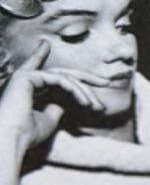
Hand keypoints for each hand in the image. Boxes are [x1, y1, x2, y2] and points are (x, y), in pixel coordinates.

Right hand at [0, 42, 104, 169]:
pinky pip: (60, 79)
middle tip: (106, 82)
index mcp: (22, 90)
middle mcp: (20, 81)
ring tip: (97, 106)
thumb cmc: (26, 135)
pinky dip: (76, 90)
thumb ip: (55, 106)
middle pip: (59, 74)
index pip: (38, 71)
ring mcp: (22, 77)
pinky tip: (87, 102)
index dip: (40, 55)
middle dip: (84, 79)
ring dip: (83, 91)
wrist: (9, 140)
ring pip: (63, 77)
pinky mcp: (25, 77)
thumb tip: (65, 100)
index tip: (45, 44)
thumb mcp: (47, 120)